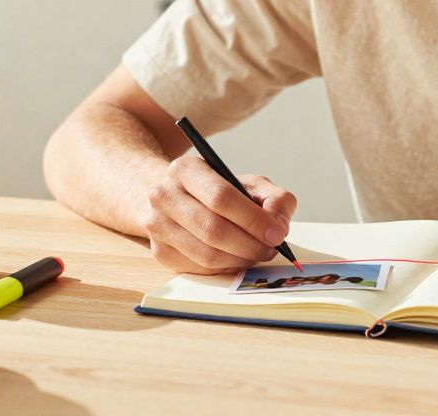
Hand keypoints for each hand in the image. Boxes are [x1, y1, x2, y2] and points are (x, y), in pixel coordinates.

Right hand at [139, 156, 297, 274]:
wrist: (174, 198)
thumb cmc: (217, 191)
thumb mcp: (247, 184)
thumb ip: (274, 198)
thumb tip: (279, 226)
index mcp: (185, 170)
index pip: (221, 197)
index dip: (253, 219)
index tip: (277, 234)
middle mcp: (163, 196)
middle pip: (212, 229)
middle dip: (249, 244)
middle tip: (271, 249)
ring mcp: (157, 226)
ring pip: (206, 254)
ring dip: (240, 259)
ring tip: (257, 254)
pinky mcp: (160, 252)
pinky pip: (199, 268)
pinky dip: (225, 268)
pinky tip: (237, 258)